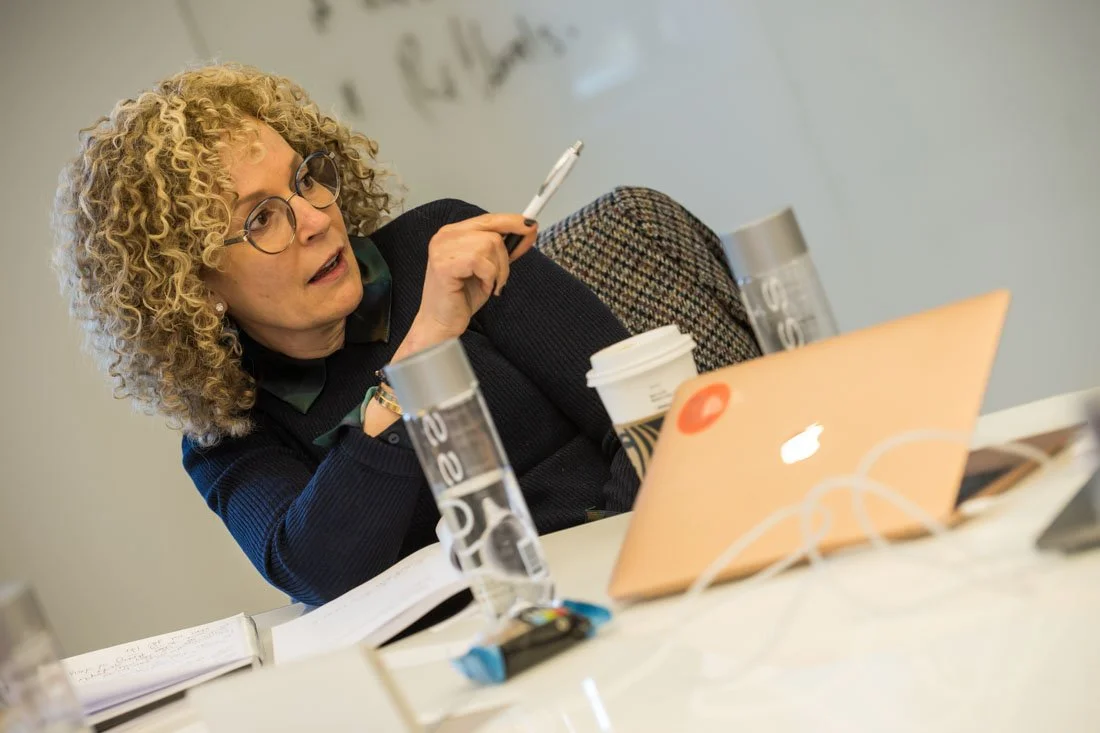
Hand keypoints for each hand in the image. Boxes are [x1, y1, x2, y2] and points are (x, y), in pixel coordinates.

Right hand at [411, 213, 537, 341]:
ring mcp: (442, 248)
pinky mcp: (444, 264)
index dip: (513, 223)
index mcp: (454, 233)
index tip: (532, 228)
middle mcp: (445, 235)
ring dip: (497, 270)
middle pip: (493, 232)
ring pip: (490, 244)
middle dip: (506, 257)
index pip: (489, 218)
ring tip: (488, 285)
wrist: (442, 323)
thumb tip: (526, 231)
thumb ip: (500, 249)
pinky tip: (481, 287)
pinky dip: (489, 277)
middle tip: (501, 279)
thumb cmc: (462, 297)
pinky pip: (482, 261)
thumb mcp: (488, 268)